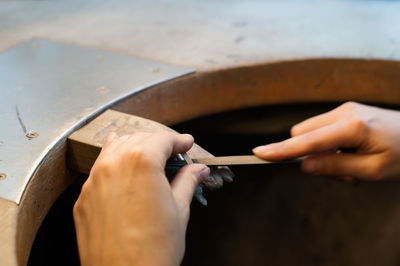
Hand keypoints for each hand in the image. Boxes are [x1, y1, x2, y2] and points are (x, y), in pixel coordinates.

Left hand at [73, 132, 209, 265]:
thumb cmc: (153, 251)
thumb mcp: (179, 211)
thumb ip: (187, 182)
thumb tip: (197, 171)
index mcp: (142, 162)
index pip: (163, 139)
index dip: (179, 140)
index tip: (186, 144)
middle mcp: (114, 165)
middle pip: (139, 139)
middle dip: (159, 143)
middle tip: (174, 155)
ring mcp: (95, 181)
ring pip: (115, 148)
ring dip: (135, 147)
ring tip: (149, 156)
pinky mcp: (84, 197)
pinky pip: (99, 169)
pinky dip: (113, 162)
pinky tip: (122, 166)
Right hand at [253, 102, 399, 180]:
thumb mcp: (372, 170)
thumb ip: (335, 167)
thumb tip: (304, 165)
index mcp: (352, 126)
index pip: (307, 141)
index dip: (281, 150)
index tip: (258, 154)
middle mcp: (344, 112)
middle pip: (303, 134)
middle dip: (309, 156)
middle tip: (340, 174)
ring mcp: (345, 109)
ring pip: (311, 133)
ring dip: (321, 152)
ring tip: (351, 166)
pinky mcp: (347, 111)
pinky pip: (323, 130)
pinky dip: (329, 146)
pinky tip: (351, 154)